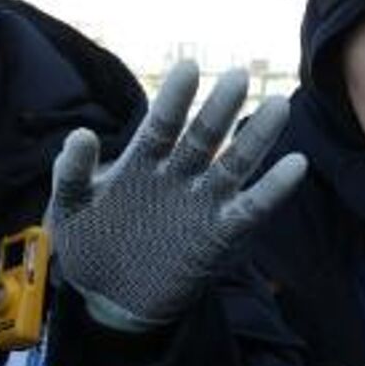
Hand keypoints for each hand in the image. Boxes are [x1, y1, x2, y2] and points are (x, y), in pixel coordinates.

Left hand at [48, 63, 306, 331]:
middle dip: (219, 109)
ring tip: (277, 106)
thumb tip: (80, 134)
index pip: (160, 125)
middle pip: (202, 138)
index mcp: (141, 163)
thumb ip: (72, 173)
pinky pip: (249, 209)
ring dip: (255, 138)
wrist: (108, 298)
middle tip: (238, 76)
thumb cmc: (88, 244)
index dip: (174, 99)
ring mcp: (199, 203)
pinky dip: (272, 189)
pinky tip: (295, 164)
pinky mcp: (217, 234)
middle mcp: (176, 176)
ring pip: (232, 165)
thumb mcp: (69, 209)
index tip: (188, 68)